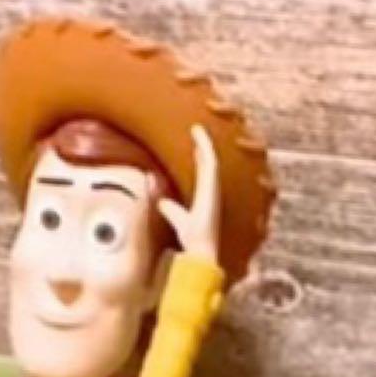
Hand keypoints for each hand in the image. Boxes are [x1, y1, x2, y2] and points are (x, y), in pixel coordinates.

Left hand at [158, 125, 221, 262]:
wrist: (200, 247)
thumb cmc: (192, 237)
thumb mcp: (178, 218)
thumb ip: (171, 209)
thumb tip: (161, 202)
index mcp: (206, 196)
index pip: (203, 173)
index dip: (199, 159)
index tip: (194, 148)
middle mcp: (212, 190)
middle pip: (208, 163)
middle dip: (203, 148)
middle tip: (197, 133)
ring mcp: (214, 186)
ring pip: (211, 158)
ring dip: (204, 143)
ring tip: (197, 129)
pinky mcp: (212, 184)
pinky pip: (210, 158)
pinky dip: (204, 145)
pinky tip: (197, 133)